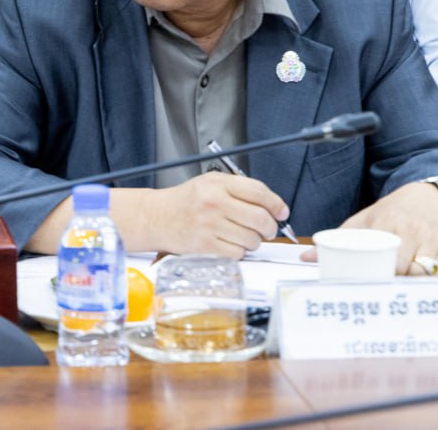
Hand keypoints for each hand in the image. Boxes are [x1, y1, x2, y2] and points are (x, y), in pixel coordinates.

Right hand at [140, 173, 289, 256]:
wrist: (155, 217)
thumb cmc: (185, 202)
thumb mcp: (209, 183)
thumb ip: (239, 190)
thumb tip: (273, 206)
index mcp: (217, 184)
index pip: (259, 192)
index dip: (276, 204)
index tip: (281, 212)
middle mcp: (213, 202)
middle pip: (260, 218)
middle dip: (270, 227)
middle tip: (267, 229)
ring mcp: (209, 225)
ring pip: (252, 239)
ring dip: (253, 241)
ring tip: (241, 235)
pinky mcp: (205, 245)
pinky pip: (238, 253)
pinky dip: (238, 252)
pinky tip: (228, 244)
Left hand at [299, 181, 437, 274]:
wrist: (425, 200)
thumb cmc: (389, 214)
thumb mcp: (362, 220)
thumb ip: (337, 239)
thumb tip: (307, 257)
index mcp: (386, 222)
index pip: (379, 250)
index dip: (372, 270)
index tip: (359, 283)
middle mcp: (411, 231)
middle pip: (401, 265)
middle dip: (389, 279)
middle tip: (375, 287)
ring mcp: (431, 241)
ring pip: (421, 272)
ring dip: (407, 282)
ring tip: (394, 284)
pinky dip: (426, 281)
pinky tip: (414, 282)